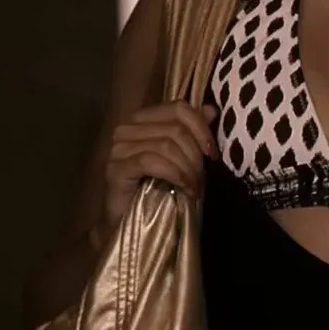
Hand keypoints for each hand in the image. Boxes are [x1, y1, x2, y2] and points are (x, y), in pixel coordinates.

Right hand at [96, 102, 214, 241]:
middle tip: (203, 178)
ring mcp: (118, 147)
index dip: (202, 129)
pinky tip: (184, 188)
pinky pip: (151, 161)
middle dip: (196, 155)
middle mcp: (127, 128)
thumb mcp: (182, 157)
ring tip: (195, 187)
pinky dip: (175, 175)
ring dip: (188, 168)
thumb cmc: (158, 188)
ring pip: (166, 145)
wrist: (128, 220)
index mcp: (144, 119)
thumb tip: (212, 109)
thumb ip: (194, 131)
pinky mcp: (116, 168)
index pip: (179, 108)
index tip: (213, 154)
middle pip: (175, 128)